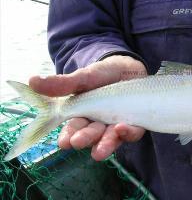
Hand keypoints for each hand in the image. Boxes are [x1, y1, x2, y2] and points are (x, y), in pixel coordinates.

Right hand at [29, 55, 146, 160]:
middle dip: (85, 139)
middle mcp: (99, 124)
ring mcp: (116, 124)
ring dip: (105, 144)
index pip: (72, 130)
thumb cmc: (102, 74)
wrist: (127, 67)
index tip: (64, 142)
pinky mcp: (135, 122)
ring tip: (101, 149)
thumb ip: (62, 84)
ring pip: (110, 139)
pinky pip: (133, 132)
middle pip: (91, 136)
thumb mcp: (82, 77)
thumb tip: (32, 80)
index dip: (68, 136)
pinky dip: (128, 133)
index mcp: (82, 115)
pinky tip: (122, 128)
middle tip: (79, 141)